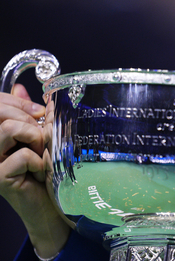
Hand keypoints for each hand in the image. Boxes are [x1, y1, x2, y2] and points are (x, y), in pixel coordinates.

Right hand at [0, 84, 70, 257]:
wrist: (52, 203)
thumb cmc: (47, 168)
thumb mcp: (41, 135)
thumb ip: (31, 113)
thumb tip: (21, 88)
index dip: (19, 102)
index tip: (40, 111)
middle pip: (1, 113)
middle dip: (31, 119)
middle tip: (43, 137)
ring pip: (9, 129)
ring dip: (35, 137)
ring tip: (42, 153)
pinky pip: (22, 155)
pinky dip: (40, 161)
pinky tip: (40, 172)